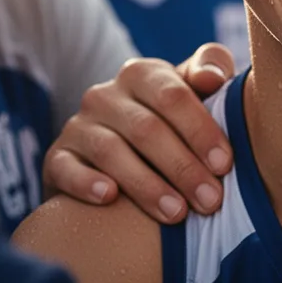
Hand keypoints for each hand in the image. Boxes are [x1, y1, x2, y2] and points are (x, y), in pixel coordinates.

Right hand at [43, 43, 236, 223]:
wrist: (116, 149)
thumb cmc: (171, 118)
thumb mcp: (192, 88)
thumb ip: (210, 69)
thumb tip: (214, 78)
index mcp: (142, 74)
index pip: (173, 96)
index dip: (200, 130)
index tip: (224, 164)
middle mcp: (105, 94)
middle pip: (146, 129)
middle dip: (182, 167)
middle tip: (210, 200)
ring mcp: (78, 125)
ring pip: (111, 151)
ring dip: (147, 185)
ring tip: (177, 213)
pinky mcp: (56, 157)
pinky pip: (66, 169)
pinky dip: (87, 183)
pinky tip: (110, 198)